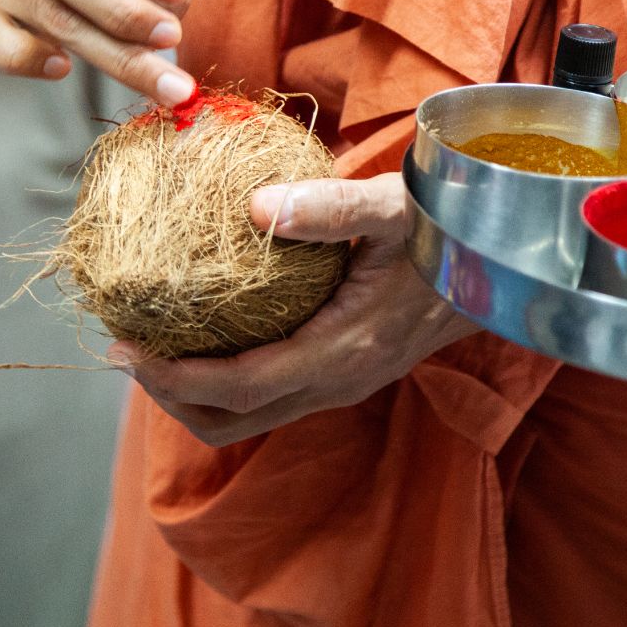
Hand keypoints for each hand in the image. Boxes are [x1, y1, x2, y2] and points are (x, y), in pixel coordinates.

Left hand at [108, 173, 474, 446]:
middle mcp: (336, 383)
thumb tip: (254, 205)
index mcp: (341, 352)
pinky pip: (267, 397)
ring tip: (150, 349)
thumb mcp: (392, 207)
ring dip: (192, 395)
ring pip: (247, 418)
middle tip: (124, 350)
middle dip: (168, 396)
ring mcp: (340, 385)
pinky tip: (205, 336)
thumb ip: (329, 206)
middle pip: (231, 420)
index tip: (126, 349)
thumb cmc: (445, 231)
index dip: (175, 377)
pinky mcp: (342, 374)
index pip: (240, 386)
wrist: (501, 264)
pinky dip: (222, 381)